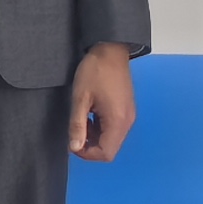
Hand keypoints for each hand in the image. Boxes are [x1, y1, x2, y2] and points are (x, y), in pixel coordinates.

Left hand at [69, 42, 139, 162]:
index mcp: (117, 121)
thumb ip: (77, 125)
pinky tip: (91, 114)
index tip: (73, 142)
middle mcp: (127, 122)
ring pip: (112, 139)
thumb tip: (74, 148)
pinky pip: (115, 128)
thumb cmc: (95, 71)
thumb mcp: (80, 98)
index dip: (87, 154)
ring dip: (95, 136)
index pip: (106, 154)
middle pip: (110, 148)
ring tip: (82, 119)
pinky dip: (101, 127)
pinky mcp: (126, 109)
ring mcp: (129, 116)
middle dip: (91, 145)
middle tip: (76, 130)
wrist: (111, 50)